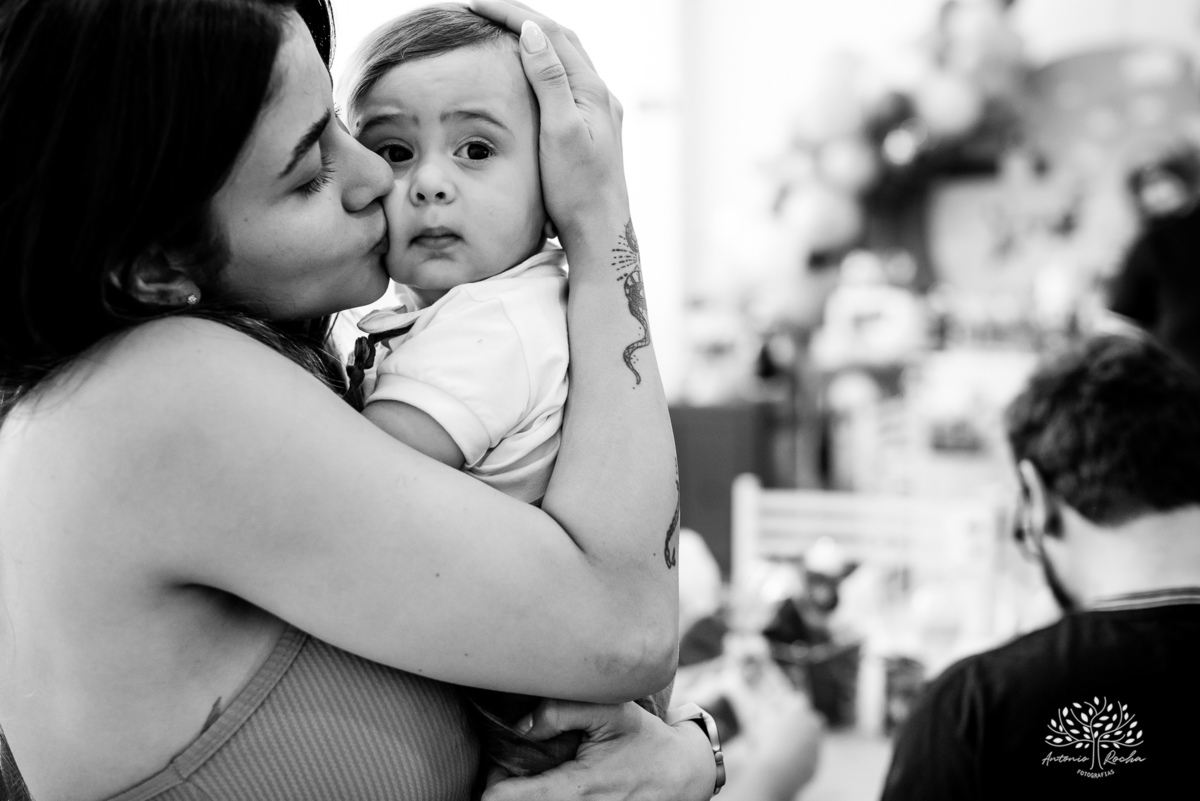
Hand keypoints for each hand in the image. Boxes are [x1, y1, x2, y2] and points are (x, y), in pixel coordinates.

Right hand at [467, 0, 627, 241]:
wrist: (598, 233)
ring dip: (535, 39)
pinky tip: (528, 73)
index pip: (550, 33)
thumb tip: (531, 32)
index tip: (476, 3)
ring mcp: (598, 113)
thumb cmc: (576, 191)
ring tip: (500, 29)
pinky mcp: (592, 130)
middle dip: (522, 18)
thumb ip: (548, 80)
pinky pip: (566, 82)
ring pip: (565, 59)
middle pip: (561, 39)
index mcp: (591, 92)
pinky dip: (543, 65)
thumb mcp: (558, 133)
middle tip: (484, 8)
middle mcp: (600, 97)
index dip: (512, 13)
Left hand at [481, 701, 717, 800]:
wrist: (684, 778)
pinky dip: (544, 799)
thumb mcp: (611, 711)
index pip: (500, 800)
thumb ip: (561, 710)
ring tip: (539, 777)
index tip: (507, 760)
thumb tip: (521, 728)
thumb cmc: (646, 741)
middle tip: (520, 766)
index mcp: (576, 791)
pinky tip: (556, 787)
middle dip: (507, 788)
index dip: (495, 778)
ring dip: (525, 796)